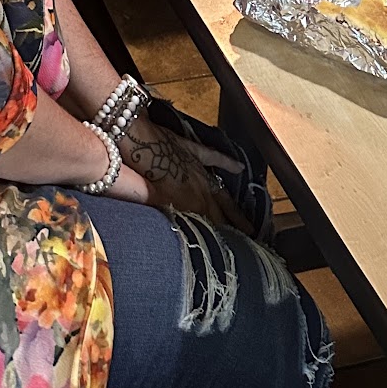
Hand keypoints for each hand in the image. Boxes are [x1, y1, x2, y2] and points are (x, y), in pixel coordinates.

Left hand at [119, 114, 249, 230]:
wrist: (138, 139)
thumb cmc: (141, 171)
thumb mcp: (155, 200)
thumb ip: (172, 216)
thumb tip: (184, 231)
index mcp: (189, 201)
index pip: (210, 223)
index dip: (221, 236)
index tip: (233, 249)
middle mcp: (198, 187)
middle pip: (219, 211)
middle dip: (233, 228)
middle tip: (248, 242)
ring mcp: (197, 168)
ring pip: (220, 192)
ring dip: (233, 207)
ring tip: (248, 222)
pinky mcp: (192, 150)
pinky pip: (214, 157)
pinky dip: (228, 162)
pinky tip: (239, 167)